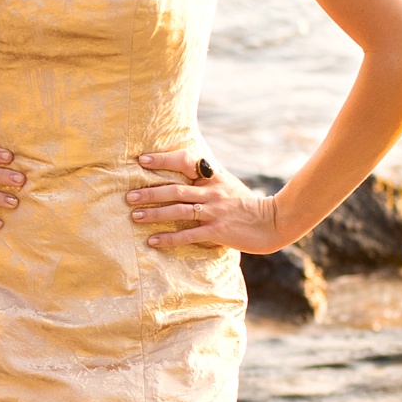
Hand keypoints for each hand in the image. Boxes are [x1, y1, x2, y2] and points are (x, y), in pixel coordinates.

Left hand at [126, 150, 283, 253]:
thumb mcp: (227, 183)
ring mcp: (215, 211)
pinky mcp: (218, 231)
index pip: (185, 161)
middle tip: (128, 196)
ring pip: (178, 210)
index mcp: (213, 177)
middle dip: (149, 192)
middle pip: (175, 189)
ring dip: (154, 214)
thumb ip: (206, 178)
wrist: (272, 221)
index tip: (142, 161)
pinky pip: (189, 234)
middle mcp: (212, 192)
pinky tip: (153, 241)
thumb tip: (183, 170)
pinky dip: (169, 238)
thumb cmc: (245, 203)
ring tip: (134, 216)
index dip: (162, 160)